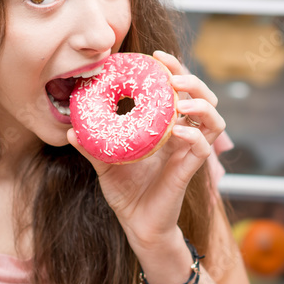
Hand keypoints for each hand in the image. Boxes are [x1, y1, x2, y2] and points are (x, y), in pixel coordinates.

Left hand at [67, 51, 224, 247]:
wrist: (137, 226)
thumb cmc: (126, 193)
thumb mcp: (105, 165)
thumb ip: (92, 146)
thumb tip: (69, 129)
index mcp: (165, 128)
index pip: (179, 91)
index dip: (174, 70)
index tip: (157, 57)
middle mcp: (182, 136)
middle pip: (205, 99)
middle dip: (194, 81)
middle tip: (172, 76)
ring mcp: (188, 152)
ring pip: (214, 120)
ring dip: (202, 103)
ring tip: (181, 99)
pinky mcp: (189, 170)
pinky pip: (202, 147)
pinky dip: (194, 135)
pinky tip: (177, 130)